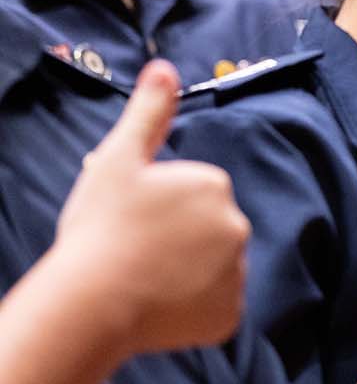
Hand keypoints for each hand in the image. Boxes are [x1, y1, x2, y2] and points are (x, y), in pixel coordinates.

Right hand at [55, 61, 249, 354]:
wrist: (92, 301)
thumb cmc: (100, 227)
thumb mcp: (117, 160)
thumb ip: (147, 113)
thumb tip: (165, 67)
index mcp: (214, 185)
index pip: (192, 194)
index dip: (157, 209)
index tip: (131, 221)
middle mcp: (237, 225)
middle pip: (206, 229)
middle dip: (177, 239)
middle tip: (135, 252)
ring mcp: (237, 273)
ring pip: (211, 268)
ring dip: (186, 274)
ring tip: (143, 281)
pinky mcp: (230, 316)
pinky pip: (214, 307)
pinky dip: (192, 309)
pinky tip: (158, 307)